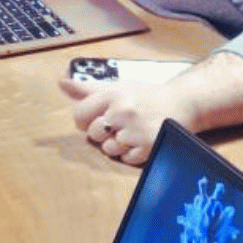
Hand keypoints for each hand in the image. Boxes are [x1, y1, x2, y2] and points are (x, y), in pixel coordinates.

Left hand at [58, 74, 197, 165]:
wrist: (182, 103)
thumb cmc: (144, 95)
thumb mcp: (117, 87)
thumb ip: (87, 89)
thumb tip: (60, 82)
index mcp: (112, 94)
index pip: (80, 115)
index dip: (84, 120)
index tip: (95, 118)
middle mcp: (122, 112)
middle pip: (93, 134)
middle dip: (102, 132)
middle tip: (117, 124)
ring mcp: (136, 131)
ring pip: (108, 149)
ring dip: (116, 144)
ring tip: (130, 132)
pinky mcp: (149, 147)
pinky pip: (125, 159)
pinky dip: (130, 154)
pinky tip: (139, 140)